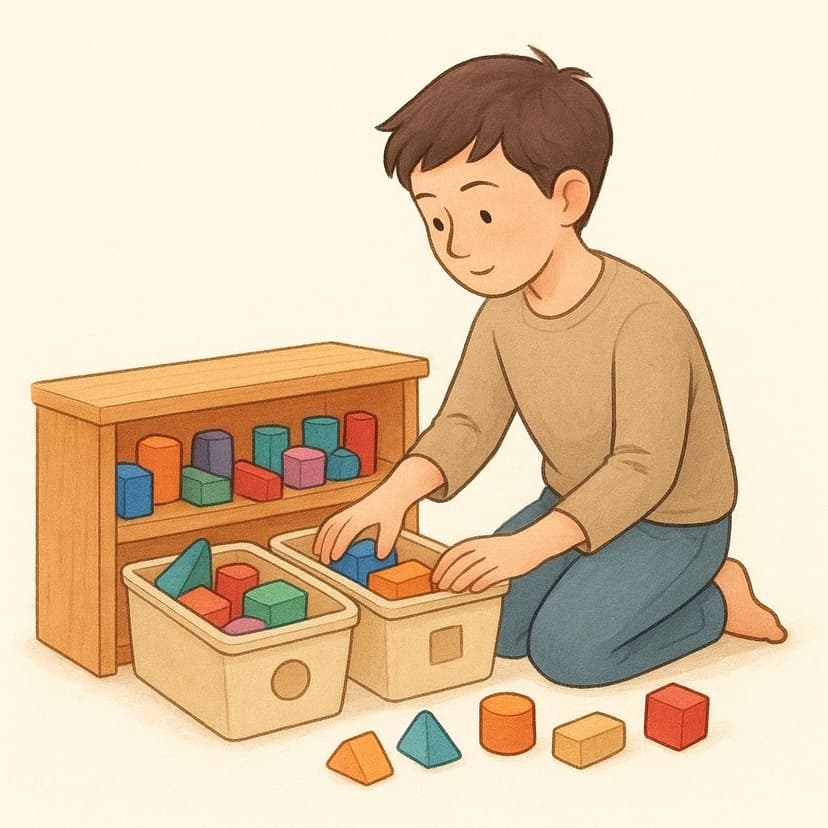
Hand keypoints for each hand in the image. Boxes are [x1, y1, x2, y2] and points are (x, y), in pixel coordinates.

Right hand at [313, 489, 405, 564]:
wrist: (395, 490)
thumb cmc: (394, 508)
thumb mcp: (393, 527)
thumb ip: (386, 542)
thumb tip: (380, 556)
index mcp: (363, 516)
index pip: (347, 532)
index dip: (339, 545)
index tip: (334, 558)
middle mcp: (353, 512)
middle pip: (334, 528)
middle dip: (326, 545)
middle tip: (325, 561)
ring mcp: (350, 510)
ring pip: (330, 523)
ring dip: (321, 538)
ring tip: (317, 553)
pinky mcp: (350, 510)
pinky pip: (333, 519)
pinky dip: (325, 531)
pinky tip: (323, 541)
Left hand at [432, 531, 550, 592]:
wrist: (531, 543)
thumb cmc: (505, 547)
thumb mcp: (486, 545)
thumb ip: (471, 555)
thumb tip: (453, 571)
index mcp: (477, 542)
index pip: (453, 554)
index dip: (442, 567)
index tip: (435, 577)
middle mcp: (484, 550)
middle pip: (460, 565)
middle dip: (448, 578)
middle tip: (441, 587)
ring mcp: (495, 560)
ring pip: (472, 573)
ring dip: (460, 583)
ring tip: (454, 590)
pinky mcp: (505, 570)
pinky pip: (488, 579)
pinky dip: (479, 585)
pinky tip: (473, 590)